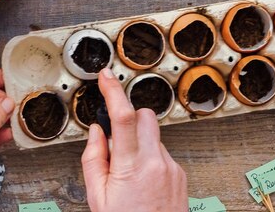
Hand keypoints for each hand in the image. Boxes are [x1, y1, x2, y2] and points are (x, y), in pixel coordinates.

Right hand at [81, 68, 187, 211]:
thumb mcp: (98, 197)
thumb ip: (94, 158)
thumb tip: (97, 132)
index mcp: (131, 167)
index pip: (123, 118)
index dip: (114, 92)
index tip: (106, 77)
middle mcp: (156, 162)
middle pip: (145, 116)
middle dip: (129, 118)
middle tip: (117, 139)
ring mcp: (171, 167)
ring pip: (153, 134)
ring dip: (139, 141)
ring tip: (128, 171)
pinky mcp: (180, 173)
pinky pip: (162, 151)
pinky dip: (150, 157)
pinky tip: (142, 180)